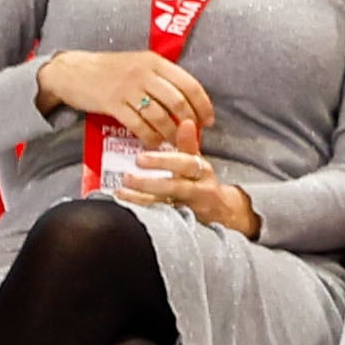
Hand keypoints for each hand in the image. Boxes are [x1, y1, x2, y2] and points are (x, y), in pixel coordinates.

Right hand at [41, 49, 215, 148]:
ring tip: (173, 143)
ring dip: (170, 133)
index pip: (189, 84)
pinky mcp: (112, 103)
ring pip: (160, 116)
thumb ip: (161, 77)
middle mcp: (144, 73)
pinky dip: (150, 137)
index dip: (203, 105)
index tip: (208, 120)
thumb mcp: (138, 64)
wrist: (71, 71)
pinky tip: (153, 143)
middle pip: (178, 102)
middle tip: (191, 135)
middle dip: (189, 123)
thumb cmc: (108, 70)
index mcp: (155, 61)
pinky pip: (139, 125)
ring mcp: (128, 88)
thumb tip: (189, 100)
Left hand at [107, 145, 253, 234]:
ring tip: (121, 191)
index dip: (163, 161)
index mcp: (202, 171)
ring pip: (166, 205)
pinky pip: (161, 218)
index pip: (185, 164)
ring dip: (142, 199)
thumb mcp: (198, 162)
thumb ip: (188, 143)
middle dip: (150, 183)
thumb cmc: (202, 182)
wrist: (223, 212)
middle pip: (176, 187)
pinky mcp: (182, 223)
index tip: (140, 158)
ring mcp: (190, 209)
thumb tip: (185, 121)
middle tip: (127, 176)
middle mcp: (198, 190)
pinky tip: (126, 208)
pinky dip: (144, 213)